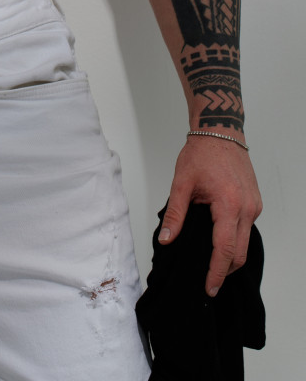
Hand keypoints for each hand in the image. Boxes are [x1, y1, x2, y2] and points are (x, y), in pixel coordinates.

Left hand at [159, 134, 261, 295]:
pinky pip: (247, 229)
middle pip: (239, 253)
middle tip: (208, 283)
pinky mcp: (255, 202)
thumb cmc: (201, 154)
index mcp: (229, 205)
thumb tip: (166, 239)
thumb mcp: (181, 183)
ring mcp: (254, 206)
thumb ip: (175, 214)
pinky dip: (235, 240)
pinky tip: (220, 242)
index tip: (209, 288)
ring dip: (231, 256)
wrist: (220, 132)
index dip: (216, 273)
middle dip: (224, 271)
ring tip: (212, 265)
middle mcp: (247, 208)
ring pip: (245, 243)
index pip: (225, 250)